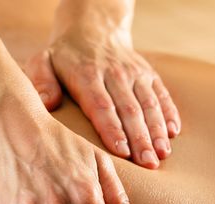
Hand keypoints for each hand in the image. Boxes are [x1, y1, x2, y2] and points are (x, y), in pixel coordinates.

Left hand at [25, 5, 180, 168]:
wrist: (94, 30)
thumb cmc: (66, 56)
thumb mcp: (44, 61)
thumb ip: (42, 81)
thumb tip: (47, 103)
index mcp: (88, 74)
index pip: (102, 106)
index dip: (113, 130)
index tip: (122, 152)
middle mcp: (115, 74)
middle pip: (130, 110)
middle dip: (141, 138)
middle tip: (148, 163)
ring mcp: (135, 74)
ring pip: (149, 104)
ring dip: (158, 130)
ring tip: (162, 154)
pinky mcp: (149, 75)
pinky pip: (162, 94)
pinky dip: (170, 113)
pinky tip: (173, 133)